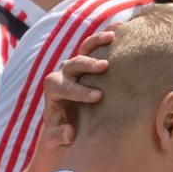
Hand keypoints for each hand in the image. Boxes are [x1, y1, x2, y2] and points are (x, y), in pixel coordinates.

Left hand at [33, 29, 115, 165]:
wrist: (71, 122)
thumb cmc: (65, 131)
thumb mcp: (57, 139)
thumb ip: (58, 138)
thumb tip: (69, 132)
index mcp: (53, 91)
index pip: (62, 86)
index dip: (78, 91)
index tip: (97, 97)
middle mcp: (63, 75)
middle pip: (71, 64)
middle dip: (87, 65)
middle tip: (105, 67)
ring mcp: (76, 67)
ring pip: (82, 50)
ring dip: (96, 43)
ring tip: (112, 38)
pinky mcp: (89, 63)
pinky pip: (93, 46)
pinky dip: (103, 39)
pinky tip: (118, 32)